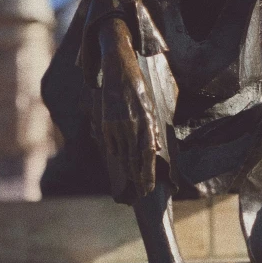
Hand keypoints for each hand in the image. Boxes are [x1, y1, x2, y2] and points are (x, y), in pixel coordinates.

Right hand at [101, 45, 160, 196]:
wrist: (118, 70)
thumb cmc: (138, 88)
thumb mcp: (150, 106)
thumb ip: (152, 128)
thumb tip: (155, 148)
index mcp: (146, 121)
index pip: (147, 154)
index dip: (148, 173)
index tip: (149, 187)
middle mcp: (132, 125)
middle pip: (134, 159)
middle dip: (139, 177)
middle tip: (143, 192)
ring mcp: (117, 125)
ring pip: (122, 155)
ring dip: (129, 170)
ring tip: (135, 181)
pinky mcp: (106, 123)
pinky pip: (112, 146)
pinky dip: (117, 155)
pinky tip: (122, 161)